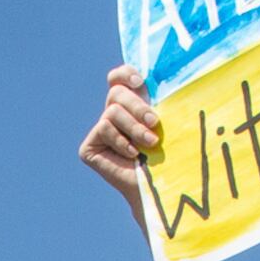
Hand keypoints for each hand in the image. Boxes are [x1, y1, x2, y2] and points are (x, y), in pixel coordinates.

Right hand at [80, 68, 160, 225]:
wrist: (159, 186)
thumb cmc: (170, 153)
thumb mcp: (167, 121)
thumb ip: (159, 100)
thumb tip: (160, 75)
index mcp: (130, 104)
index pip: (118, 78)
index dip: (124, 74)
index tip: (140, 83)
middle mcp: (112, 115)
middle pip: (115, 93)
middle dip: (137, 106)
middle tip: (155, 122)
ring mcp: (99, 132)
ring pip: (112, 111)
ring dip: (134, 127)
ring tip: (150, 143)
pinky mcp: (89, 147)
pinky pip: (104, 129)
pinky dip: (121, 140)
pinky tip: (132, 154)